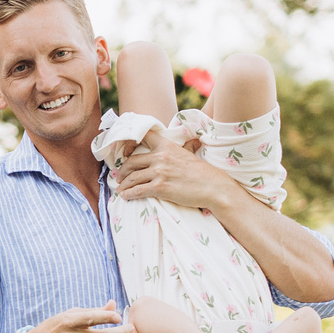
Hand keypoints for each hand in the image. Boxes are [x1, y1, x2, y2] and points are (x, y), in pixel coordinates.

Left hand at [112, 140, 233, 211]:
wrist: (213, 188)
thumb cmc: (203, 173)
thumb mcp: (191, 154)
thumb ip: (186, 147)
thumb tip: (193, 141)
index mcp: (167, 146)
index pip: (144, 137)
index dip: (129, 143)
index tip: (124, 152)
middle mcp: (161, 157)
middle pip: (132, 162)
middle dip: (123, 171)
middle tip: (120, 177)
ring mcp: (159, 172)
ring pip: (132, 178)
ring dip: (123, 184)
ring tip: (121, 188)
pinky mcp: (159, 187)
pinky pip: (137, 190)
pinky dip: (128, 194)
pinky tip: (125, 196)